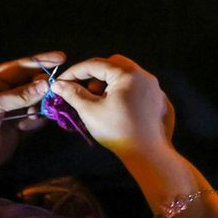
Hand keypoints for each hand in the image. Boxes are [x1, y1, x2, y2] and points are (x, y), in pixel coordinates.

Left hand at [0, 52, 64, 180]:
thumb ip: (18, 95)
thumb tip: (46, 84)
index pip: (18, 66)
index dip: (40, 61)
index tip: (61, 58)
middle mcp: (1, 92)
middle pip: (29, 83)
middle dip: (43, 85)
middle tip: (56, 89)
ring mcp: (9, 110)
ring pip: (34, 101)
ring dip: (40, 104)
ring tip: (39, 111)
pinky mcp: (16, 128)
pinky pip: (33, 119)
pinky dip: (37, 120)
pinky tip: (31, 123)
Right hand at [50, 55, 175, 158]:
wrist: (147, 153)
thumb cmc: (118, 131)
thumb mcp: (90, 111)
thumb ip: (73, 94)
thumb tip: (59, 85)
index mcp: (127, 74)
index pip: (95, 64)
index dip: (75, 72)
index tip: (61, 82)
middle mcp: (144, 76)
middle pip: (114, 64)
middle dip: (94, 74)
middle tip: (81, 89)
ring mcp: (154, 88)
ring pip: (126, 75)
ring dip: (108, 82)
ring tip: (98, 100)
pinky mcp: (159, 100)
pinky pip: (137, 87)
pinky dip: (122, 91)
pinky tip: (114, 106)